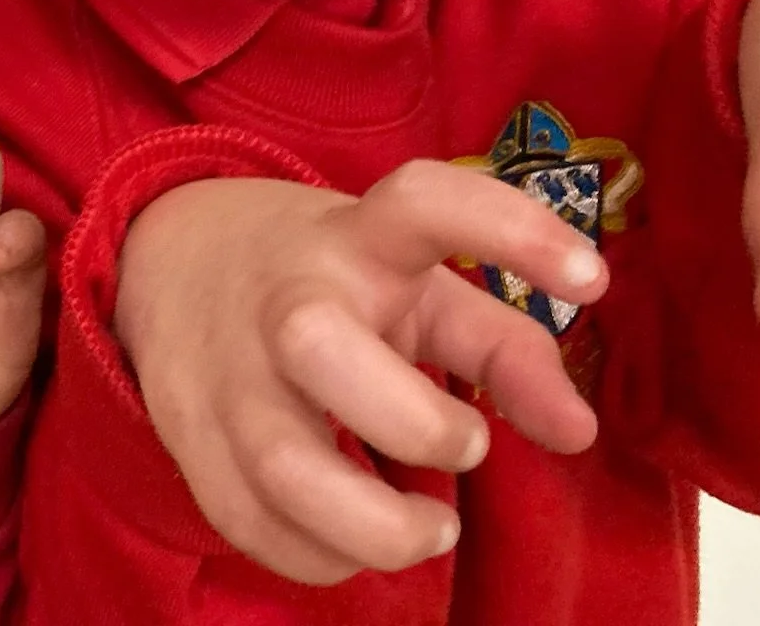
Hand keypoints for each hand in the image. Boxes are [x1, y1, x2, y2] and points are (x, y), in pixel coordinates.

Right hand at [114, 160, 606, 584]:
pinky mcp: (184, 431)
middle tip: (466, 444)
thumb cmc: (328, 281)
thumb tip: (579, 435)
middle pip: (318, 344)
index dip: (509, 229)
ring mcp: (224, 369)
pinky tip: (352, 543)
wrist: (166, 257)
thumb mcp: (417, 288)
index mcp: (353, 241)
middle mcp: (281, 298)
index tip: (593, 279)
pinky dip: (317, 556)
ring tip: (429, 529)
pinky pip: (246, 520)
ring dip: (375, 527)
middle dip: (413, 422)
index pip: (421, 203)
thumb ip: (506, 351)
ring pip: (280, 464)